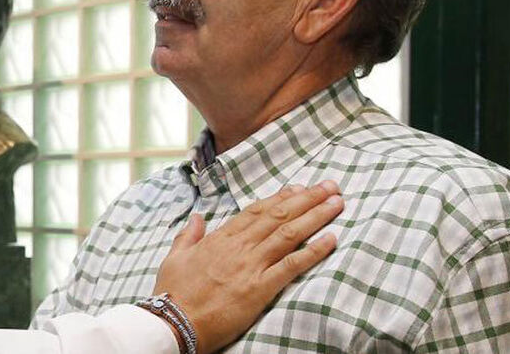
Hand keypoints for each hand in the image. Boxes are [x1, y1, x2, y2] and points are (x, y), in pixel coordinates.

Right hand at [152, 181, 342, 352]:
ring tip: (336, 202)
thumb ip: (188, 235)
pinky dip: (313, 250)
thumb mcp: (174, 258)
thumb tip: (196, 217)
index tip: (299, 188)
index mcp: (220, 238)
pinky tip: (331, 239)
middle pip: (279, 215)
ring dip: (316, 215)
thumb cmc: (173, 293)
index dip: (281, 197)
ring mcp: (251, 266)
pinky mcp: (260, 288)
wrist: (174, 322)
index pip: (256, 211)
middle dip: (307, 198)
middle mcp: (239, 247)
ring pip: (289, 234)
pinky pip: (292, 266)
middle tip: (329, 186)